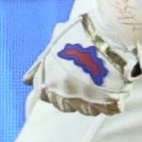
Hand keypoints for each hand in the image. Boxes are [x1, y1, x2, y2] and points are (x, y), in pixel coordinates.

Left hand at [24, 0, 141, 116]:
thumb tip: (28, 78)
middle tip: (82, 81)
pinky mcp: (109, 103)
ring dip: (91, 99)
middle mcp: (64, 94)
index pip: (43, 94)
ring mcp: (87, 100)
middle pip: (63, 105)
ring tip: (99, 83)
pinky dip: (111, 102)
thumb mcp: (57, 42)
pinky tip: (113, 88)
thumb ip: (44, 61)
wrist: (113, 32)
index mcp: (48, 80)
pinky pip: (108, 109)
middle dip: (70, 94)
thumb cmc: (83, 32)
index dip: (52, 87)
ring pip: (86, 109)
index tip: (61, 80)